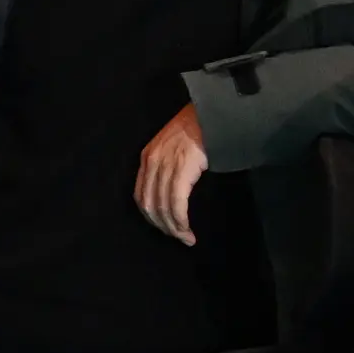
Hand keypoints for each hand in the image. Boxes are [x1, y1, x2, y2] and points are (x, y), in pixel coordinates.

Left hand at [136, 103, 209, 244]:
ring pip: (163, 206)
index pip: (141, 195)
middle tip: (177, 238)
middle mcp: (152, 162)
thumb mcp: (174, 148)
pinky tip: (187, 229)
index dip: (151, 216)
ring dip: (174, 227)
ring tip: (186, 239)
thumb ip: (169, 167)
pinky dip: (180, 219)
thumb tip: (173, 194)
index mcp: (147, 158)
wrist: (212, 113)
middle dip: (162, 226)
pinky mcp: (182, 169)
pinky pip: (176, 202)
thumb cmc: (198, 130)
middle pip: (149, 204)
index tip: (164, 228)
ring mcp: (166, 165)